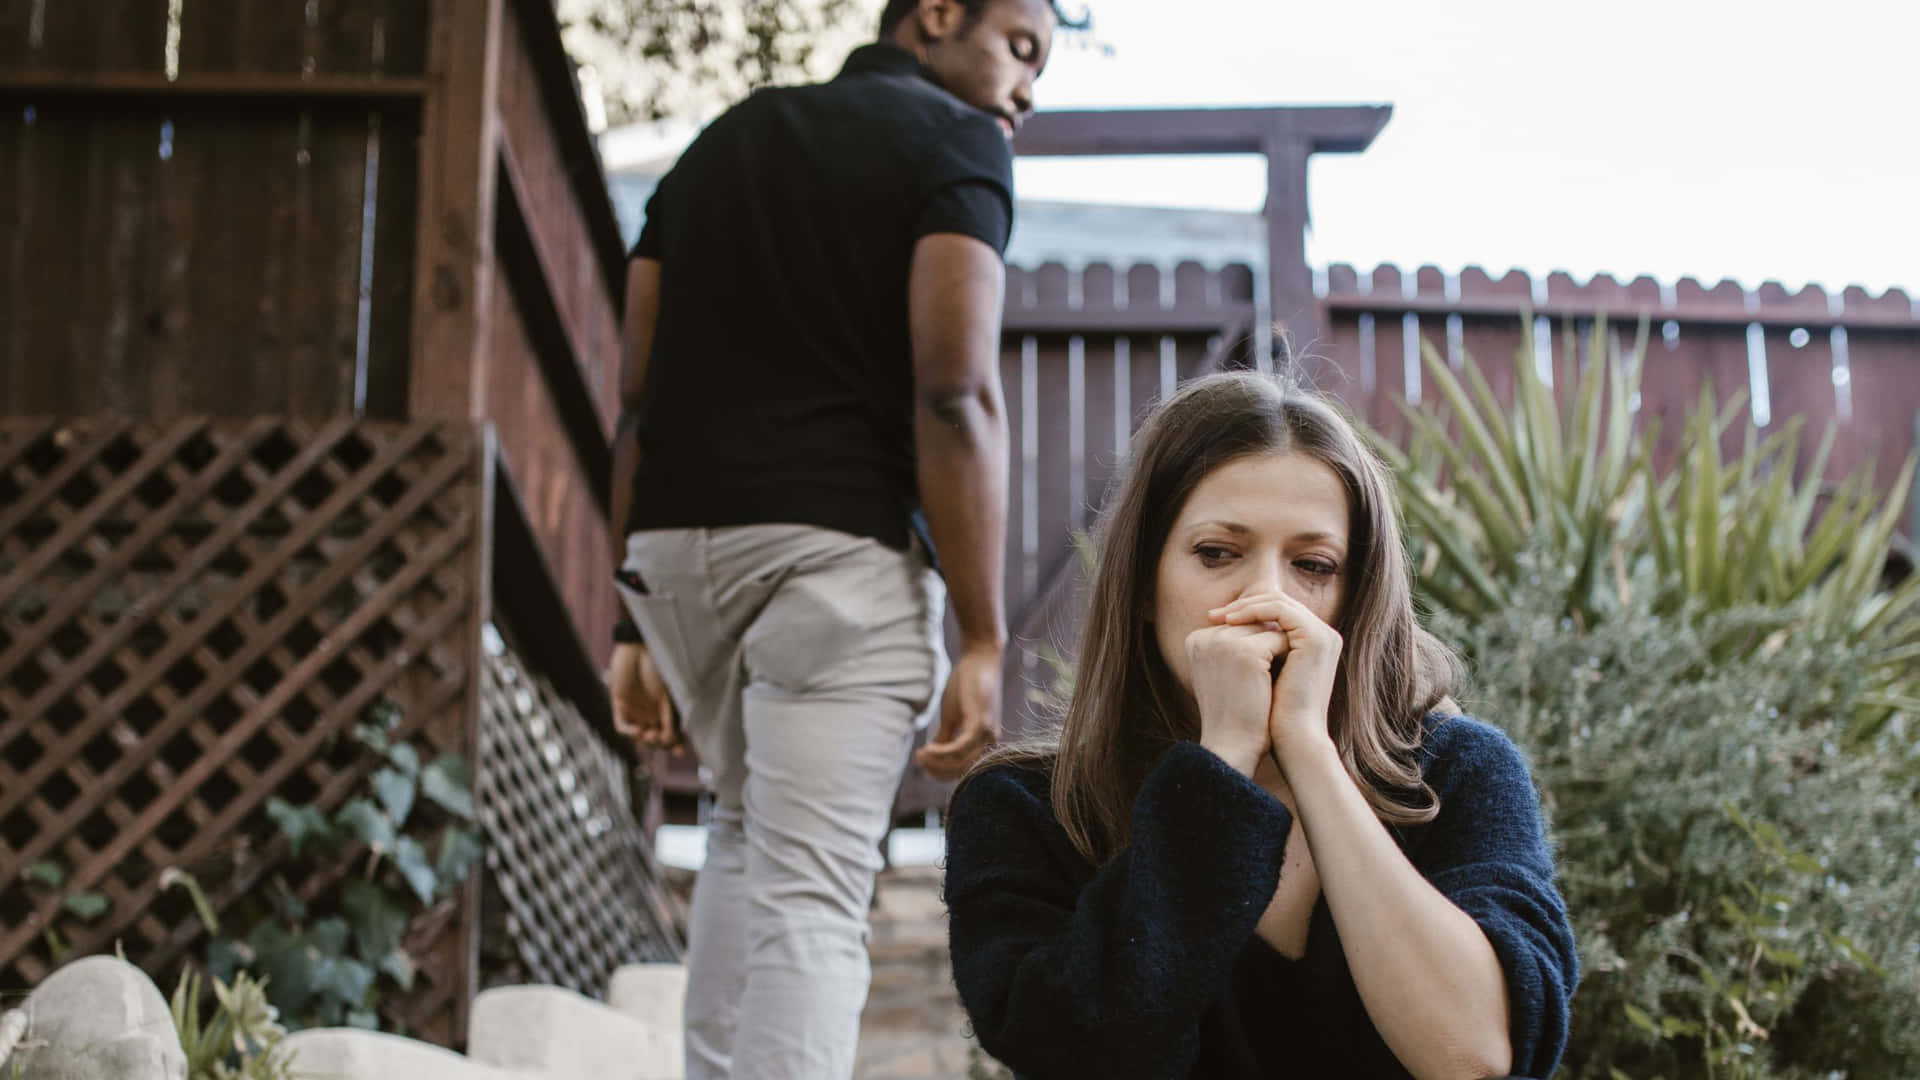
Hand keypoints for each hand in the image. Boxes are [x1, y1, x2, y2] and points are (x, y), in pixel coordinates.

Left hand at [608, 642, 680, 750]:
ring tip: (650, 735)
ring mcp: (635, 710)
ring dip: (646, 740)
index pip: (671, 733)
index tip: (679, 751)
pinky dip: (630, 732)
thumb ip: (671, 716)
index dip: (675, 744)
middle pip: (655, 739)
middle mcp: (651, 712)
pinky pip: (622, 726)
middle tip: (661, 738)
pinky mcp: (619, 705)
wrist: (638, 646)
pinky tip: (638, 731)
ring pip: (639, 736)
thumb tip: (674, 741)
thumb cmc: (659, 664)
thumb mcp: (669, 692)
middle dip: (659, 744)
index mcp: (666, 709)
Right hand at [915, 643, 1003, 779]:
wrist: (979, 659)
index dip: (940, 771)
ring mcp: (987, 734)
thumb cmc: (966, 685)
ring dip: (936, 762)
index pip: (962, 768)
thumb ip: (945, 737)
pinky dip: (942, 752)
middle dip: (937, 769)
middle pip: (960, 769)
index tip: (922, 766)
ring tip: (920, 755)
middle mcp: (989, 742)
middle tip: (918, 761)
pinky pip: (960, 747)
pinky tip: (928, 749)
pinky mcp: (981, 724)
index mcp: (984, 742)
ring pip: (960, 762)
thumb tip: (931, 754)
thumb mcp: (952, 716)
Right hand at [1184, 618, 1289, 775]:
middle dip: (1269, 643)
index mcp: (1196, 639)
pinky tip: (1286, 675)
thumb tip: (1267, 622)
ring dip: (1279, 648)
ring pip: (1267, 628)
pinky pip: (1279, 639)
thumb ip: (1234, 645)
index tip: (1260, 670)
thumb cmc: (1233, 714)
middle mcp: (1205, 636)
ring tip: (1280, 673)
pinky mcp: (1245, 652)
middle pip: (1252, 622)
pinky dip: (1288, 655)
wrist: (1232, 746)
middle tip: (1277, 671)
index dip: (1256, 644)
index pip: (1237, 624)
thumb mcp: (1224, 673)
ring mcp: (1224, 642)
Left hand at [1211, 591, 1341, 767]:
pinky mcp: (1316, 639)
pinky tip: (1231, 622)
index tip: (1215, 621)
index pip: (1277, 613)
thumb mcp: (1261, 674)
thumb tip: (1224, 632)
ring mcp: (1322, 635)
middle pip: (1277, 603)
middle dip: (1243, 606)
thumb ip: (1254, 650)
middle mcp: (1322, 635)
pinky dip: (1254, 611)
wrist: (1293, 738)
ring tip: (1219, 618)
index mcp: (1312, 643)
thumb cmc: (1273, 714)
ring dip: (1245, 606)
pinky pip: (1280, 610)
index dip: (1246, 613)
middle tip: (1212, 615)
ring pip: (1278, 602)